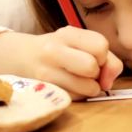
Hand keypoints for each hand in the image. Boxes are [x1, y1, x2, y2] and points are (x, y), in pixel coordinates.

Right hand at [0, 26, 123, 99]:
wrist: (22, 57)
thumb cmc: (59, 51)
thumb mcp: (80, 44)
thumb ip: (106, 58)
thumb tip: (109, 82)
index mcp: (68, 33)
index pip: (100, 45)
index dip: (103, 57)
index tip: (94, 58)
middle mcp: (54, 49)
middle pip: (92, 66)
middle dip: (96, 74)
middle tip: (87, 72)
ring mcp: (47, 71)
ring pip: (88, 88)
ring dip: (89, 88)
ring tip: (78, 80)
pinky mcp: (45, 89)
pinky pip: (77, 99)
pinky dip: (78, 95)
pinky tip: (68, 86)